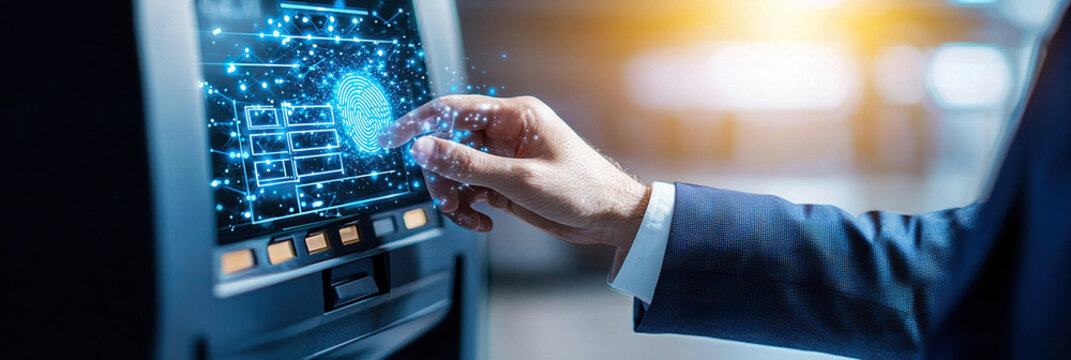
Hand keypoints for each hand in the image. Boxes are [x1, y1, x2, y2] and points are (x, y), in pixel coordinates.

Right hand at [378, 95, 649, 253]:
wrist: (611, 219)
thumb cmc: (582, 189)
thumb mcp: (519, 178)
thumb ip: (468, 164)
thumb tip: (424, 147)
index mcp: (514, 115)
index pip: (453, 110)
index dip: (418, 124)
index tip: (390, 139)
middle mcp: (506, 132)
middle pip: (449, 145)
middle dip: (442, 174)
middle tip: (444, 199)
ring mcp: (504, 158)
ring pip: (457, 171)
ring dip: (454, 195)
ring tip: (467, 215)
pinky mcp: (505, 182)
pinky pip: (470, 190)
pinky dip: (468, 207)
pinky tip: (481, 222)